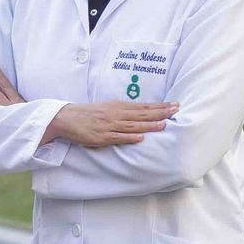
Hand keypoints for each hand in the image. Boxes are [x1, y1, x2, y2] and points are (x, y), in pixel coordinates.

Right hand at [46, 99, 179, 148]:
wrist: (67, 118)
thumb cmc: (89, 114)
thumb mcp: (108, 107)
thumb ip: (124, 111)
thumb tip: (142, 112)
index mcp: (119, 106)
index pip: (144, 107)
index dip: (160, 106)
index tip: (175, 105)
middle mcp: (116, 114)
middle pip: (142, 114)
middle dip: (161, 112)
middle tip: (176, 110)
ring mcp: (109, 125)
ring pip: (133, 126)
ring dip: (149, 125)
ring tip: (164, 125)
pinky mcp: (101, 137)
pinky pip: (117, 137)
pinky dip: (129, 138)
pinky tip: (141, 138)